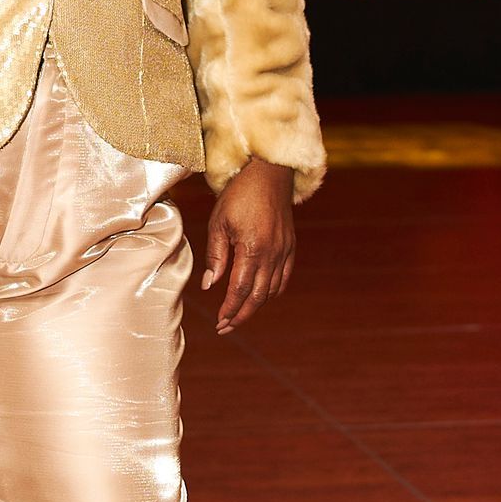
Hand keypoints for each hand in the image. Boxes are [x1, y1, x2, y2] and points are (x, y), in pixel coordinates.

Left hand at [201, 158, 295, 334]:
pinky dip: (271, 292)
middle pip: (258, 296)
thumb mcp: (218, 223)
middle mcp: (273, 254)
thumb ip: (216, 256)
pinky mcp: (290, 247)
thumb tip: (210, 286)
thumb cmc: (239, 195)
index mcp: (252, 248)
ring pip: (272, 290)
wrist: (268, 174)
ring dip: (255, 306)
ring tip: (238, 314)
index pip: (240, 289)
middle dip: (241, 315)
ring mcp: (285, 251)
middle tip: (225, 327)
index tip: (219, 322)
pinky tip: (259, 296)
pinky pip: (283, 278)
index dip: (230, 309)